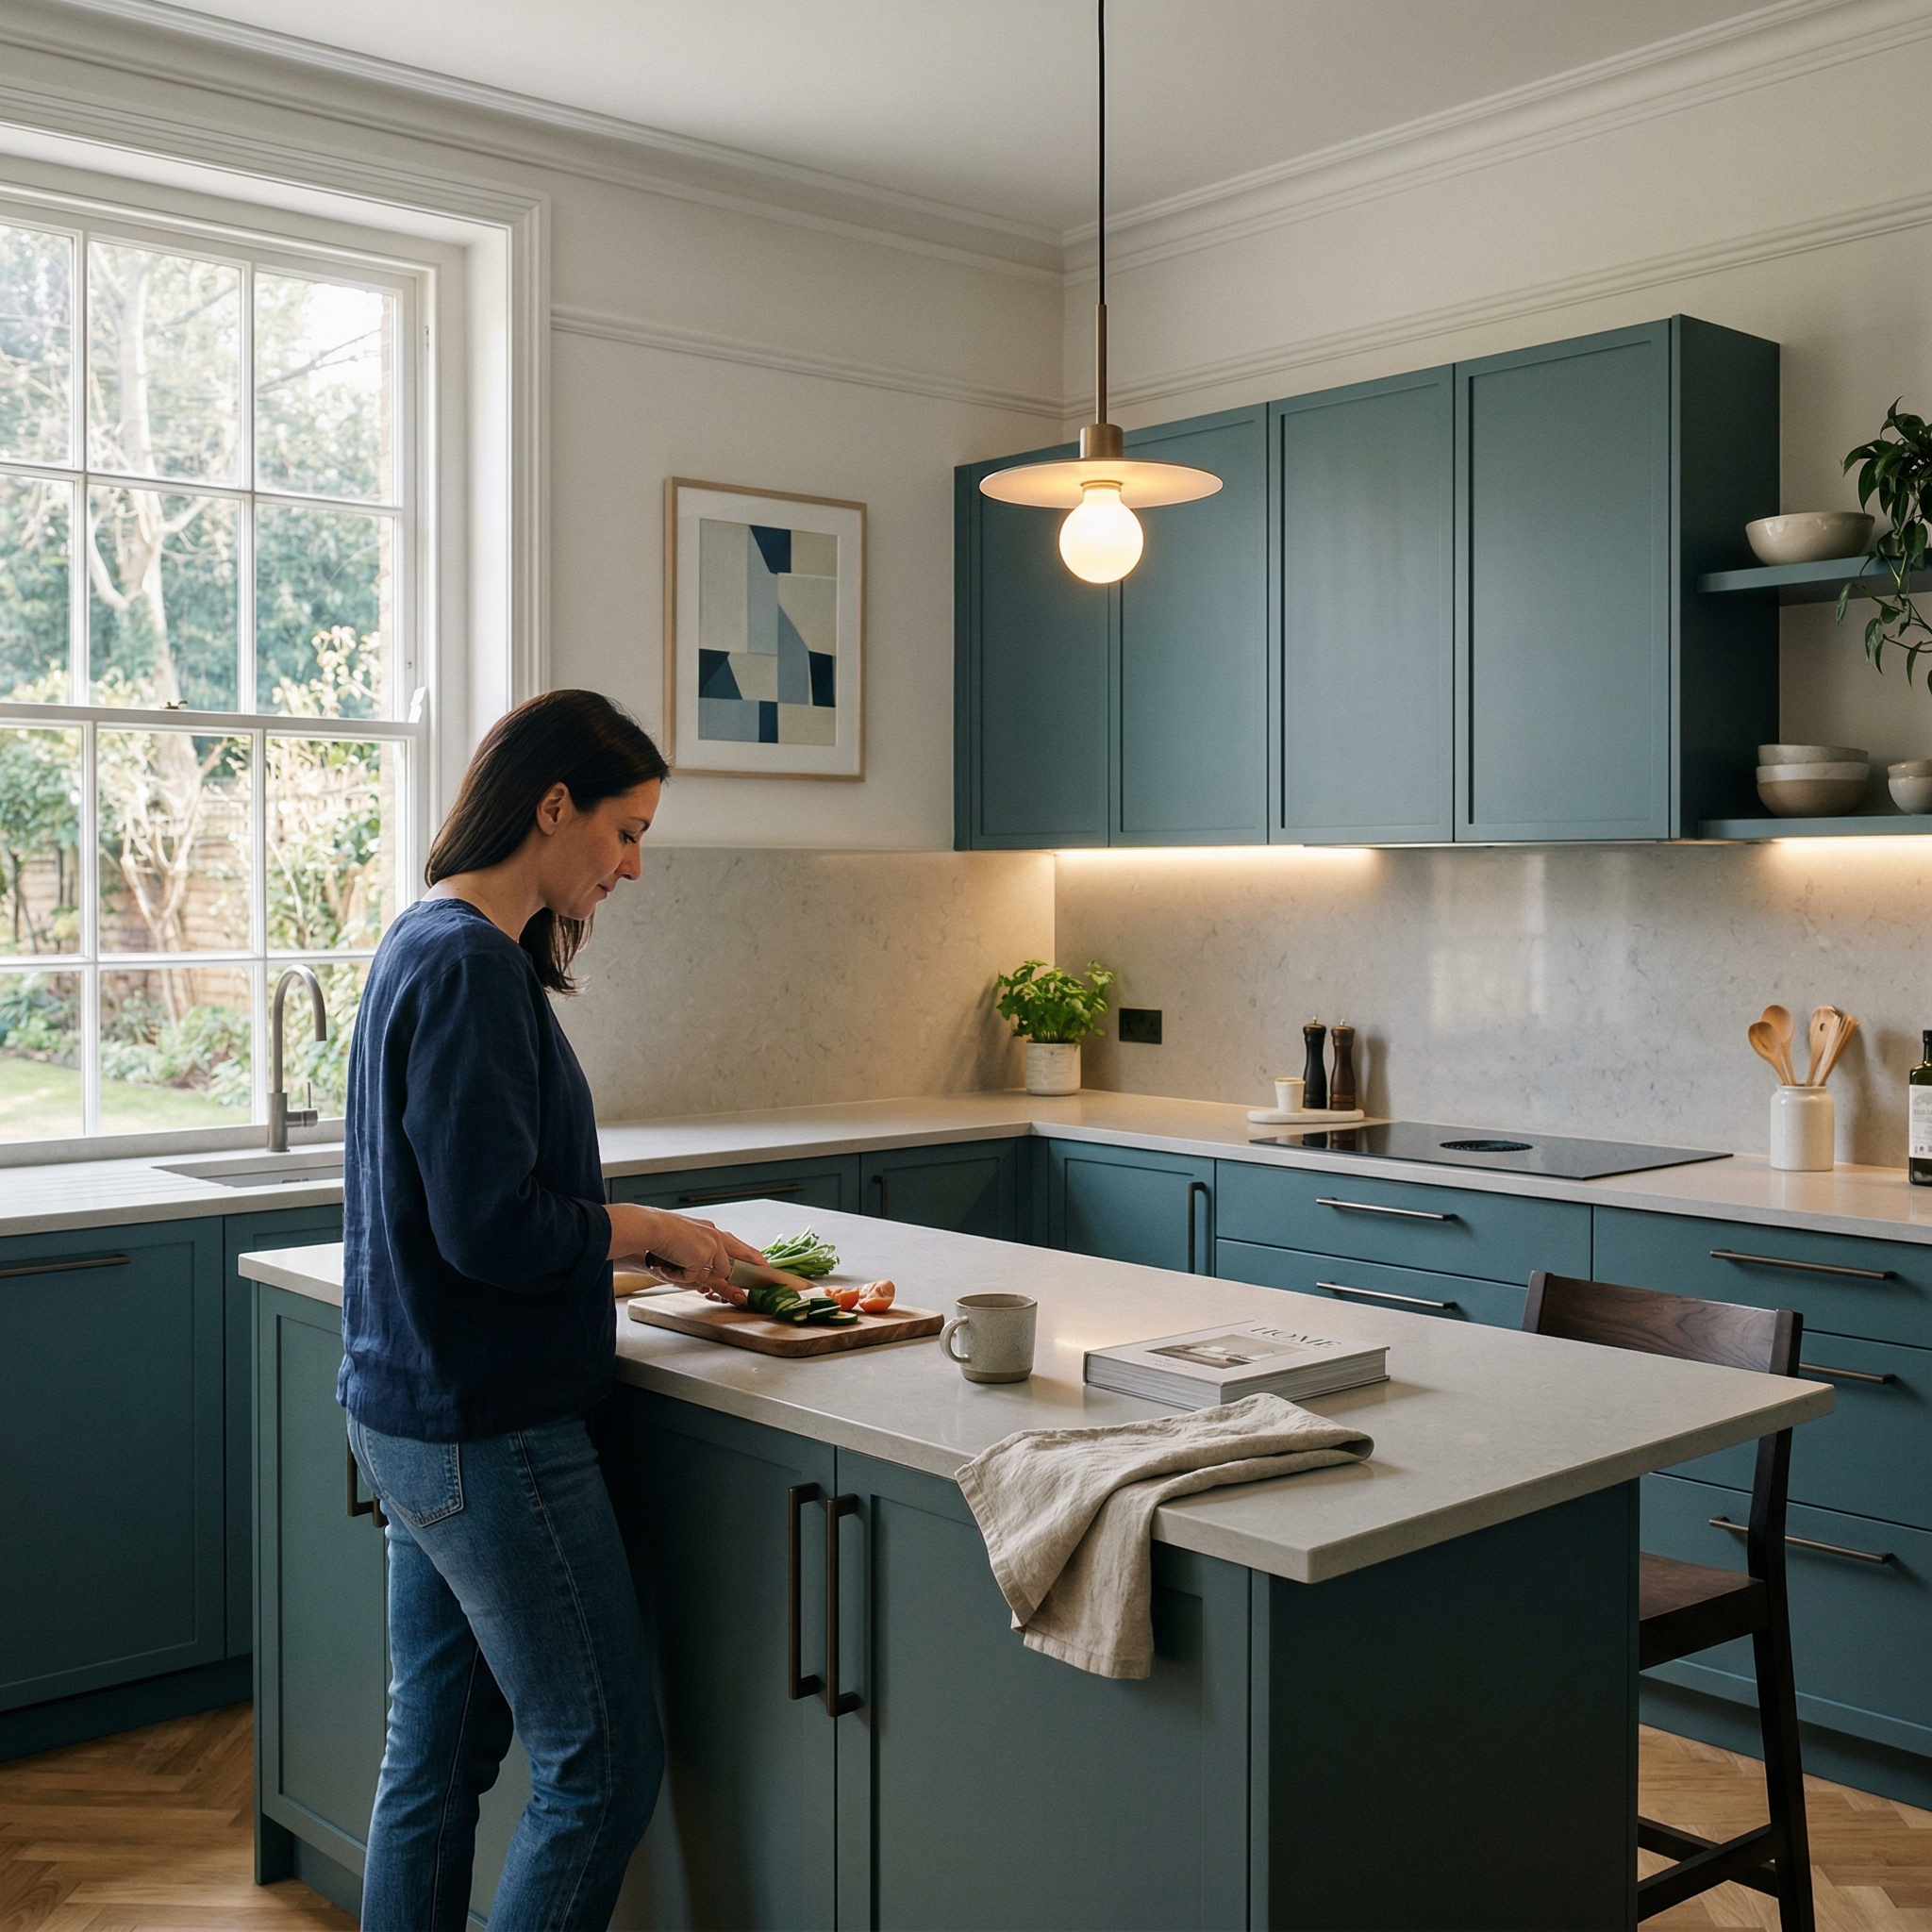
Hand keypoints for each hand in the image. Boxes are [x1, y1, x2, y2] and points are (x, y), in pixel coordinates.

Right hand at [610, 1205, 762, 1300]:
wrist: (648, 1230)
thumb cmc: (657, 1241)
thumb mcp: (682, 1258)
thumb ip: (698, 1270)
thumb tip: (708, 1287)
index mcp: (708, 1231)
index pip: (734, 1244)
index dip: (749, 1255)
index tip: (760, 1264)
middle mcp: (714, 1235)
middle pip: (743, 1253)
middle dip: (755, 1264)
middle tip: (766, 1273)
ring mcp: (713, 1244)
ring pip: (717, 1272)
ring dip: (696, 1277)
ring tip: (673, 1267)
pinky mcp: (708, 1253)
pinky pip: (699, 1277)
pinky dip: (685, 1276)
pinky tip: (673, 1265)